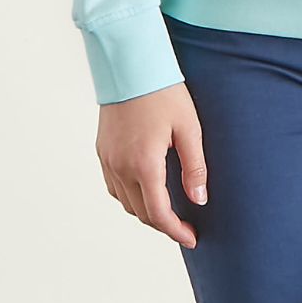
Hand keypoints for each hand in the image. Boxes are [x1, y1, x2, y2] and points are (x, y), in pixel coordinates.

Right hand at [96, 82, 206, 248]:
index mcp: (144, 164)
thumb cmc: (163, 92)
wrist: (129, 63)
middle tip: (185, 227)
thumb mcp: (189, 128)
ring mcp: (107, 159)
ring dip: (146, 212)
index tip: (192, 239)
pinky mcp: (102, 150)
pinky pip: (113, 186)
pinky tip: (146, 192)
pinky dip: (130, 197)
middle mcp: (120, 166)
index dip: (176, 231)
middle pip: (141, 213)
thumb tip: (199, 200)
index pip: (159, 213)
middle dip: (164, 225)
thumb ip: (195, 167)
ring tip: (168, 212)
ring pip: (125, 202)